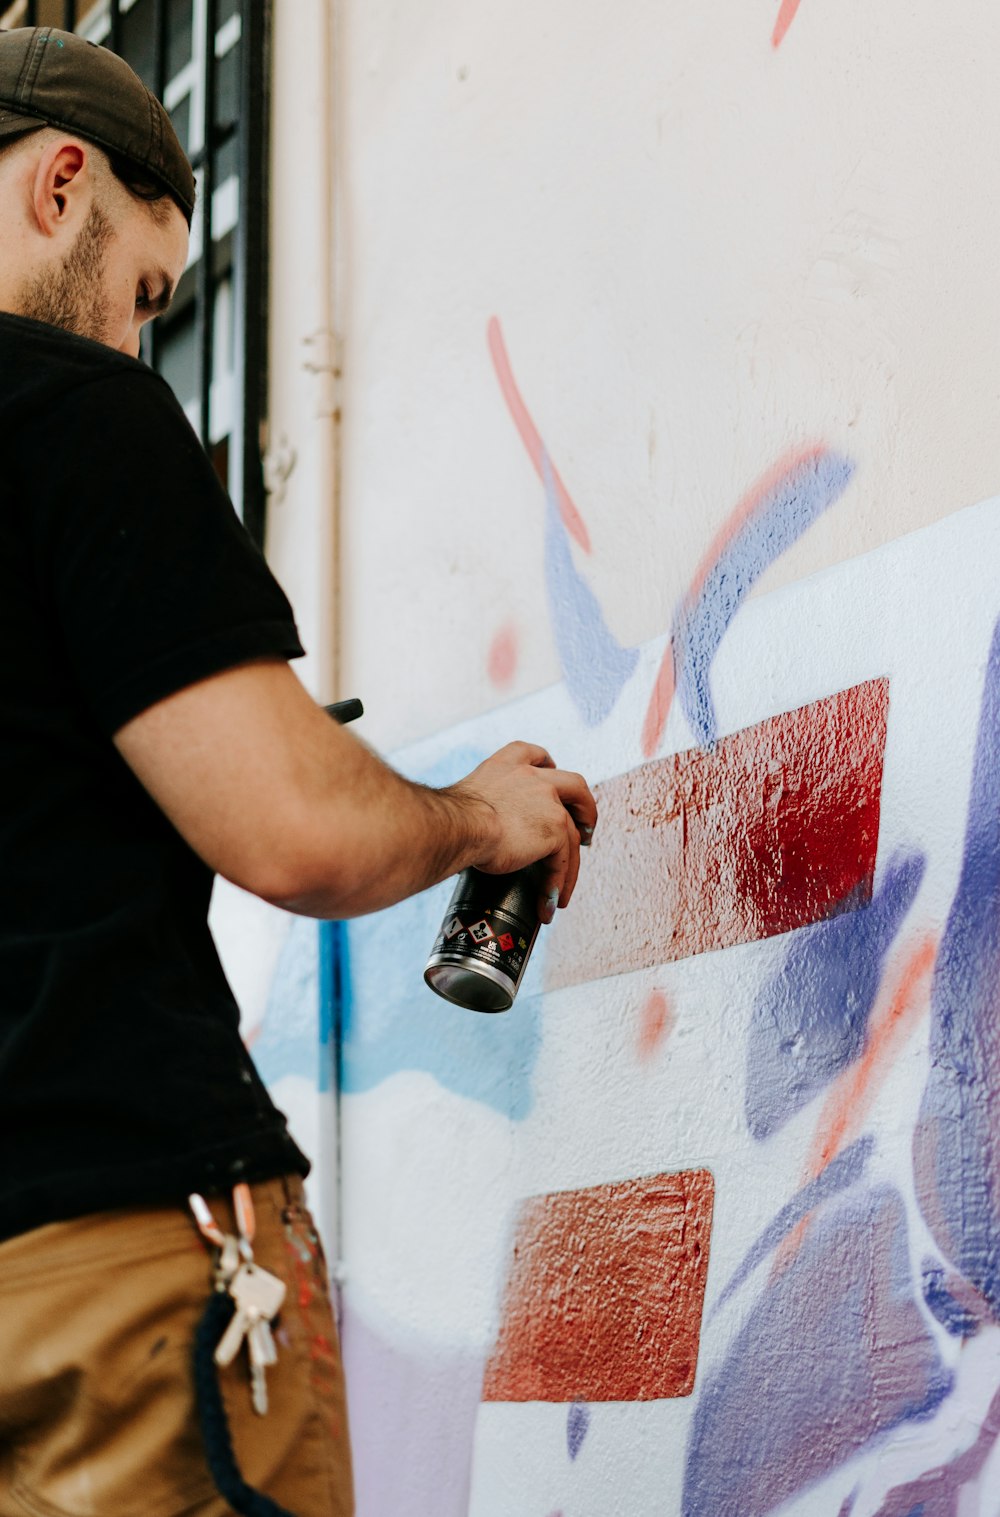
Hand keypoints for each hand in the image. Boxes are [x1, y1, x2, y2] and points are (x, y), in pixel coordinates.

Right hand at [448, 742, 597, 922]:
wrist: (459, 826)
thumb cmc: (451, 821)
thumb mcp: (468, 801)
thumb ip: (482, 808)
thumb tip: (476, 832)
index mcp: (506, 765)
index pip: (536, 755)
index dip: (549, 765)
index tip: (553, 774)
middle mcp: (532, 777)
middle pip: (574, 785)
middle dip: (585, 808)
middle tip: (586, 830)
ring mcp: (548, 801)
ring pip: (571, 834)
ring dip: (571, 864)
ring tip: (563, 890)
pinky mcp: (554, 829)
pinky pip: (564, 860)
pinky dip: (558, 883)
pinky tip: (549, 902)